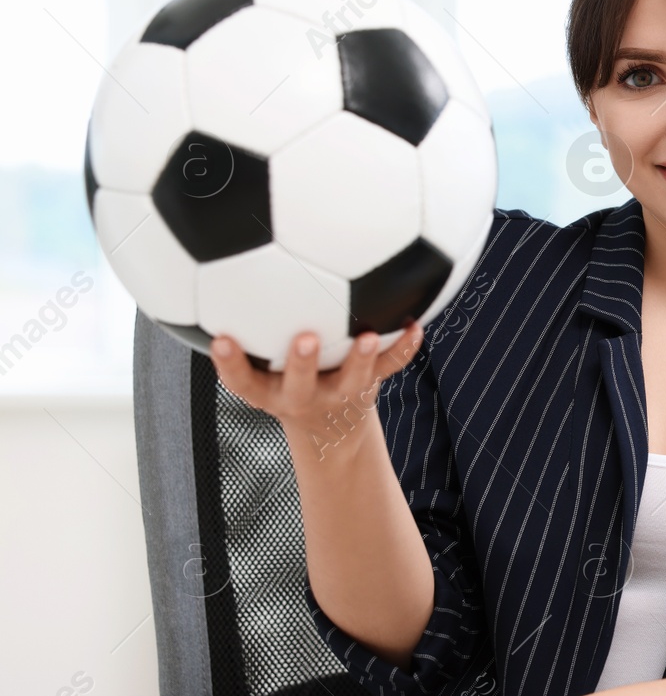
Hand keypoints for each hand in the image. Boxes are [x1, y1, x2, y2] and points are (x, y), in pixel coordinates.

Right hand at [208, 323, 422, 432]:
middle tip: (305, 339)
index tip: (220, 340)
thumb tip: (221, 266)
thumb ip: (245, 332)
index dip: (229, 364)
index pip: (242, 382)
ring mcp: (339, 394)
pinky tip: (415, 326)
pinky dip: (403, 348)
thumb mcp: (258, 367)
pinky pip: (389, 367)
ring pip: (351, 381)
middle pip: (299, 386)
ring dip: (360, 359)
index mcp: (269, 391)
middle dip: (301, 364)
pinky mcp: (369, 385)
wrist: (331, 429)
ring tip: (368, 337)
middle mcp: (302, 396)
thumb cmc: (286, 381)